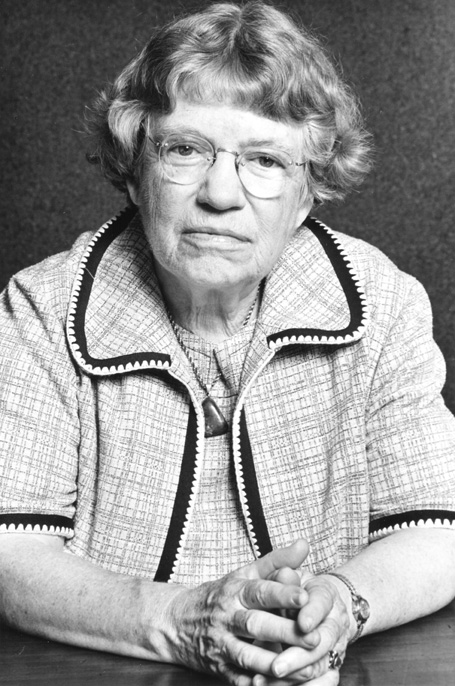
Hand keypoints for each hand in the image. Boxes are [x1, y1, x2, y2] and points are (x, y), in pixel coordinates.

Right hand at [161, 540, 322, 684]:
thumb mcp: (245, 573)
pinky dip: (255, 684)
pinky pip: (238, 679)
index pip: (260, 591)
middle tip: (314, 637)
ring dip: (274, 662)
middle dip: (285, 632)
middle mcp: (227, 617)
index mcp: (236, 591)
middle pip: (256, 625)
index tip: (305, 596)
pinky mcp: (219, 668)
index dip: (282, 593)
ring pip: (247, 655)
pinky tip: (275, 685)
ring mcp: (221, 644)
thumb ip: (277, 561)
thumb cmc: (221, 594)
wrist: (175, 621)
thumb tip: (305, 544)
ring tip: (303, 668)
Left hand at [265, 572, 351, 683]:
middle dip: (299, 656)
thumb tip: (283, 573)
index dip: (313, 614)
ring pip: (318, 668)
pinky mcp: (327, 668)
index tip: (302, 624)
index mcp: (327, 596)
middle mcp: (334, 625)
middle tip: (276, 666)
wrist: (322, 607)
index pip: (322, 603)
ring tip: (262, 681)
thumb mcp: (293, 577)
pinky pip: (316, 683)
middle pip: (322, 643)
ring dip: (293, 678)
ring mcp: (333, 649)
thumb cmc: (299, 589)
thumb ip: (286, 575)